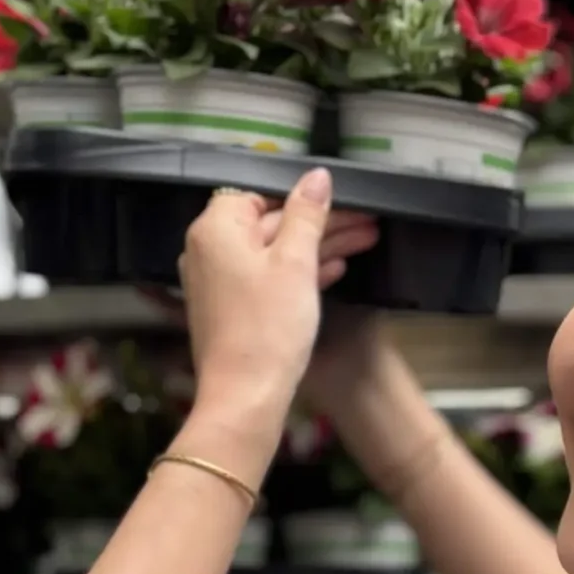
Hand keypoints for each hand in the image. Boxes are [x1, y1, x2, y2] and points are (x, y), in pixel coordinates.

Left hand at [176, 175, 377, 451]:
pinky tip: (334, 270)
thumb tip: (317, 177)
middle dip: (320, 222)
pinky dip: (298, 272)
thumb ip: (307, 214)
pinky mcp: (230, 309)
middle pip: (271, 223)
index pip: (259, 194)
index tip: (340, 201)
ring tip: (364, 241)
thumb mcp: (296, 262)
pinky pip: (266, 278)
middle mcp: (208, 251)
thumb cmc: (267, 328)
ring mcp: (218, 282)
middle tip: (366, 222)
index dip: (301, 197)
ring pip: (273, 252)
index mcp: (216, 229)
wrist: (246, 397)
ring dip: (317, 246)